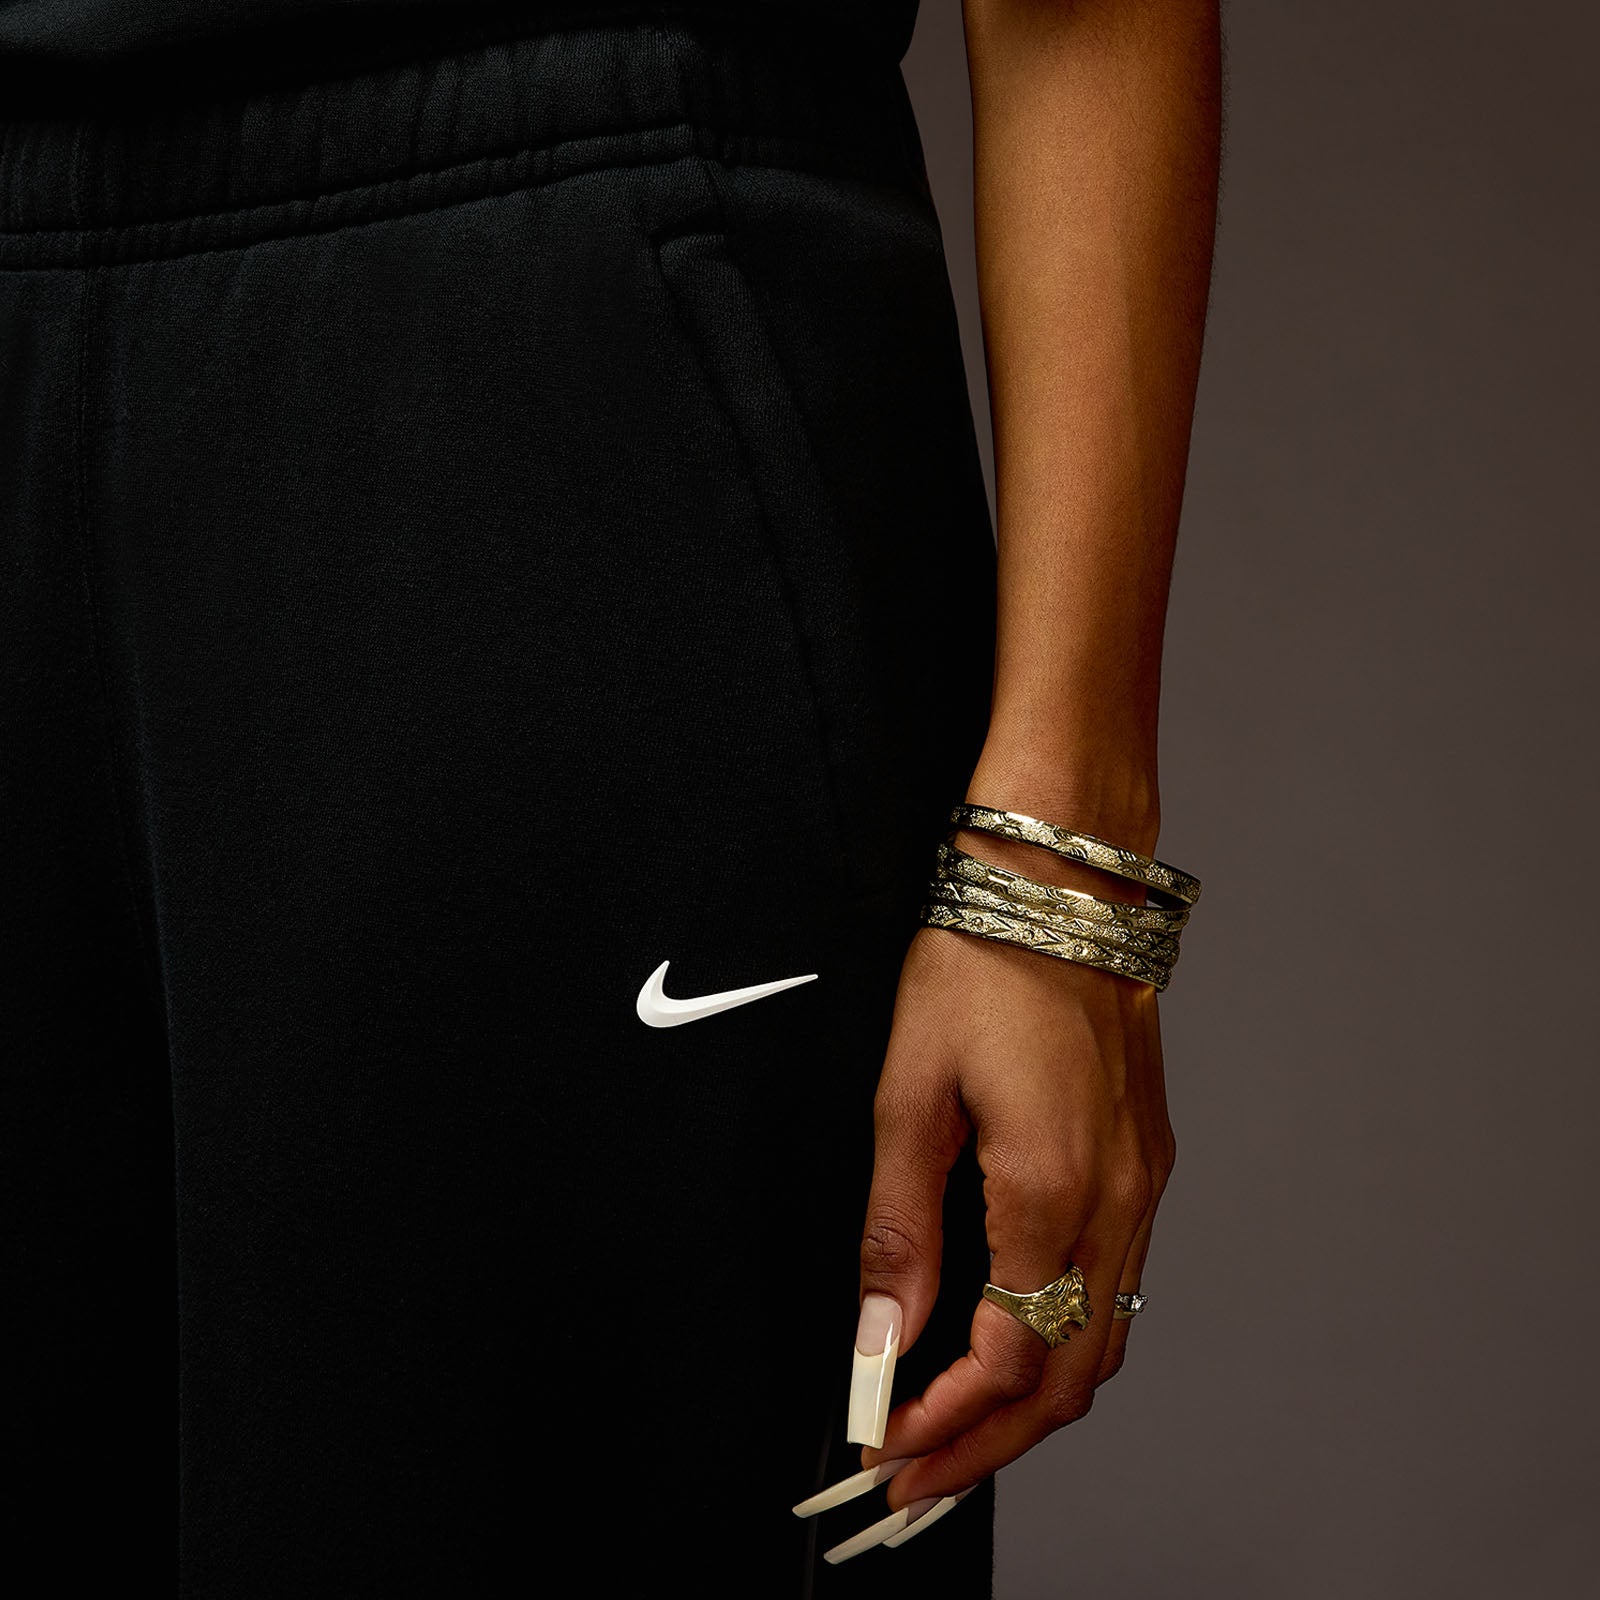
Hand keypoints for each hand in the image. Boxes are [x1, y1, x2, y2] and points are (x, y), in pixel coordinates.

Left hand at [793, 818, 1177, 1558]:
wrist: (1064, 887)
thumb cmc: (985, 965)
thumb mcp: (909, 1093)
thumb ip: (898, 1228)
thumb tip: (882, 1332)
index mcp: (1052, 1190)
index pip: (1006, 1359)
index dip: (944, 1420)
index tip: (886, 1445)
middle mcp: (1117, 1203)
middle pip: (1070, 1381)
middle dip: (992, 1447)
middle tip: (919, 1478)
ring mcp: (1145, 1187)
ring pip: (1105, 1345)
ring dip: (1033, 1406)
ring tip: (960, 1432)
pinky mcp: (1148, 1165)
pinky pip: (1118, 1290)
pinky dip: (1065, 1347)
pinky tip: (1014, 1345)